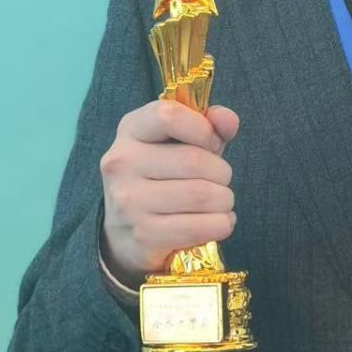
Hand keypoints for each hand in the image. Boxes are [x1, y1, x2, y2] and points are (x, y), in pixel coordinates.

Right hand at [99, 99, 239, 285]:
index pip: (169, 116)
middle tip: (221, 181)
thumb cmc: (161, 177)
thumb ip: (208, 125)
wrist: (123, 232)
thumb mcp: (179, 143)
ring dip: (225, 200)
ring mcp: (129, 201)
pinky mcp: (143, 235)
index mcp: (131, 130)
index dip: (203, 129)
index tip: (211, 144)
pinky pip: (201, 227)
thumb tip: (228, 120)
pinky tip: (218, 222)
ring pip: (201, 195)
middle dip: (222, 172)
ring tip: (221, 202)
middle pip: (194, 161)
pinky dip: (222, 224)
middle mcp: (123, 163)